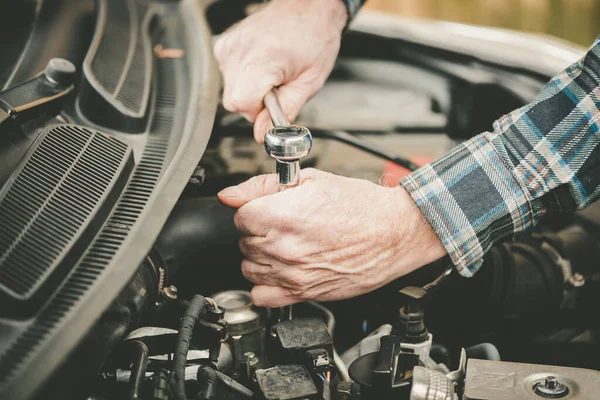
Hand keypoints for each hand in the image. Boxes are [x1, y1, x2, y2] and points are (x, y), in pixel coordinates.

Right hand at [214, 0, 346, 141]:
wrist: (308, 9)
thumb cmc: (314, 39)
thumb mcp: (308, 83)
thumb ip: (285, 111)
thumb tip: (263, 133)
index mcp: (262, 60)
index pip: (242, 105)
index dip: (260, 112)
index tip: (276, 105)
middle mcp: (240, 51)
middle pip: (234, 101)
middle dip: (256, 103)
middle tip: (279, 87)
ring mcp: (229, 46)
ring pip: (231, 90)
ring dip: (251, 90)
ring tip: (273, 72)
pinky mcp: (224, 45)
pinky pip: (228, 75)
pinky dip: (244, 77)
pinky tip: (262, 65)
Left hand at [217, 169, 446, 306]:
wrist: (393, 232)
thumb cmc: (360, 206)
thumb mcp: (310, 180)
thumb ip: (262, 186)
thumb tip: (230, 195)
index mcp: (281, 216)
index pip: (239, 216)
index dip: (253, 208)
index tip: (267, 208)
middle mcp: (283, 249)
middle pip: (244, 241)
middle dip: (259, 230)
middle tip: (283, 223)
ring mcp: (292, 275)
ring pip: (249, 267)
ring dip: (260, 255)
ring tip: (284, 244)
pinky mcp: (303, 293)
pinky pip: (262, 296)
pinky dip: (265, 284)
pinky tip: (280, 269)